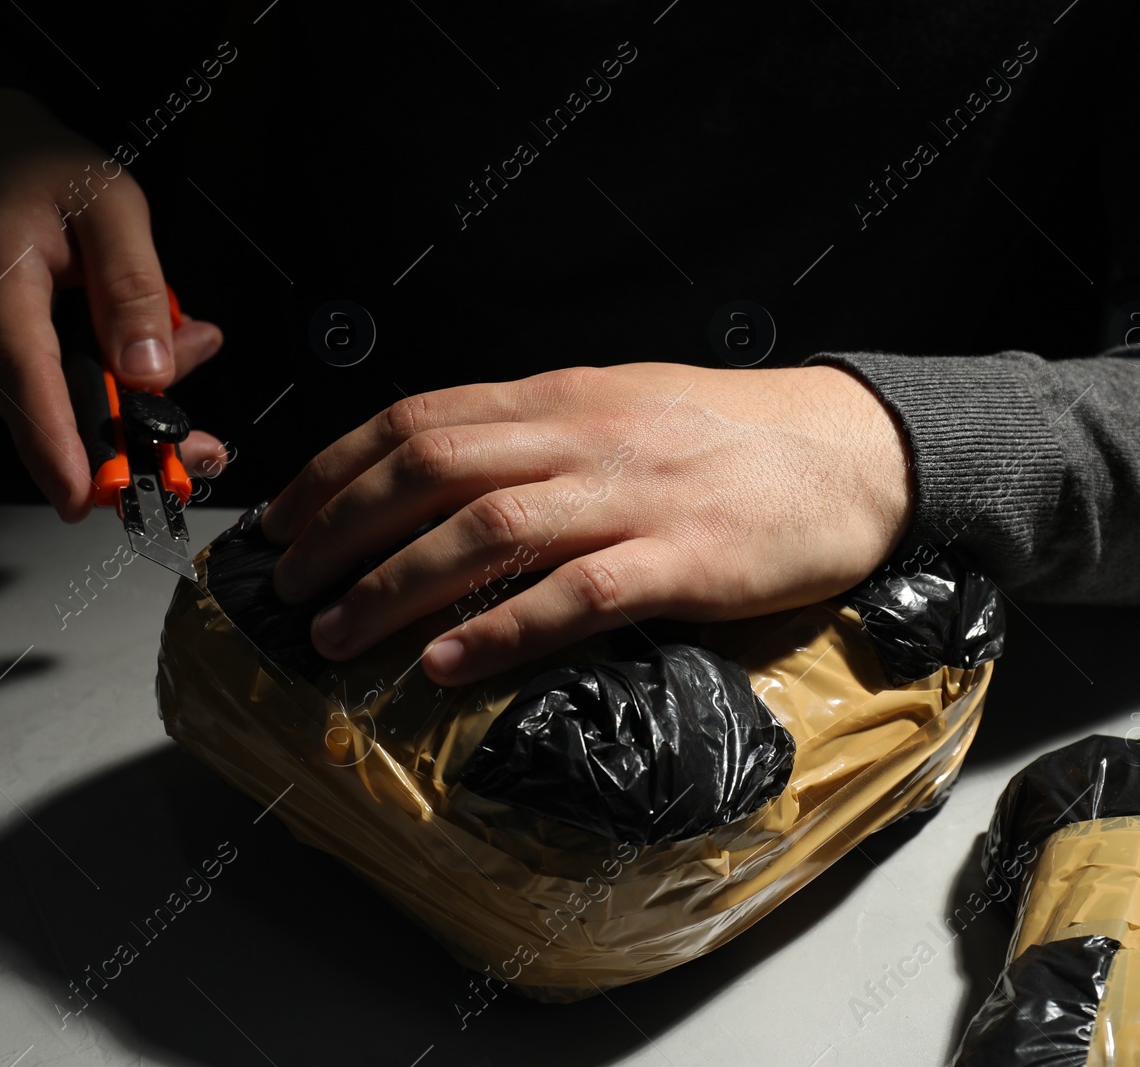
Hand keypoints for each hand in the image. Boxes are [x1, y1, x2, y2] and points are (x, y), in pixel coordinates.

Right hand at [0, 87, 226, 520]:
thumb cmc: (41, 172)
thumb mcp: (114, 205)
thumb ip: (134, 287)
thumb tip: (150, 371)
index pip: (27, 379)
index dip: (58, 446)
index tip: (84, 496)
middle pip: (49, 415)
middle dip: (132, 429)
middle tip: (201, 435)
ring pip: (59, 412)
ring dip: (127, 397)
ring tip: (180, 341)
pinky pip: (51, 397)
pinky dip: (103, 383)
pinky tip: (133, 346)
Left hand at [262, 363, 915, 686]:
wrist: (855, 449)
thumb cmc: (732, 435)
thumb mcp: (622, 406)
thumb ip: (536, 434)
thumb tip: (441, 474)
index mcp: (562, 396)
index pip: (419, 419)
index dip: (335, 468)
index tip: (283, 518)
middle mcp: (584, 436)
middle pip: (431, 471)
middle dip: (340, 530)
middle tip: (289, 587)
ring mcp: (633, 497)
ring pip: (486, 531)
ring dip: (395, 585)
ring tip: (337, 634)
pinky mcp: (684, 560)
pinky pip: (575, 596)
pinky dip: (500, 630)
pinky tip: (444, 663)